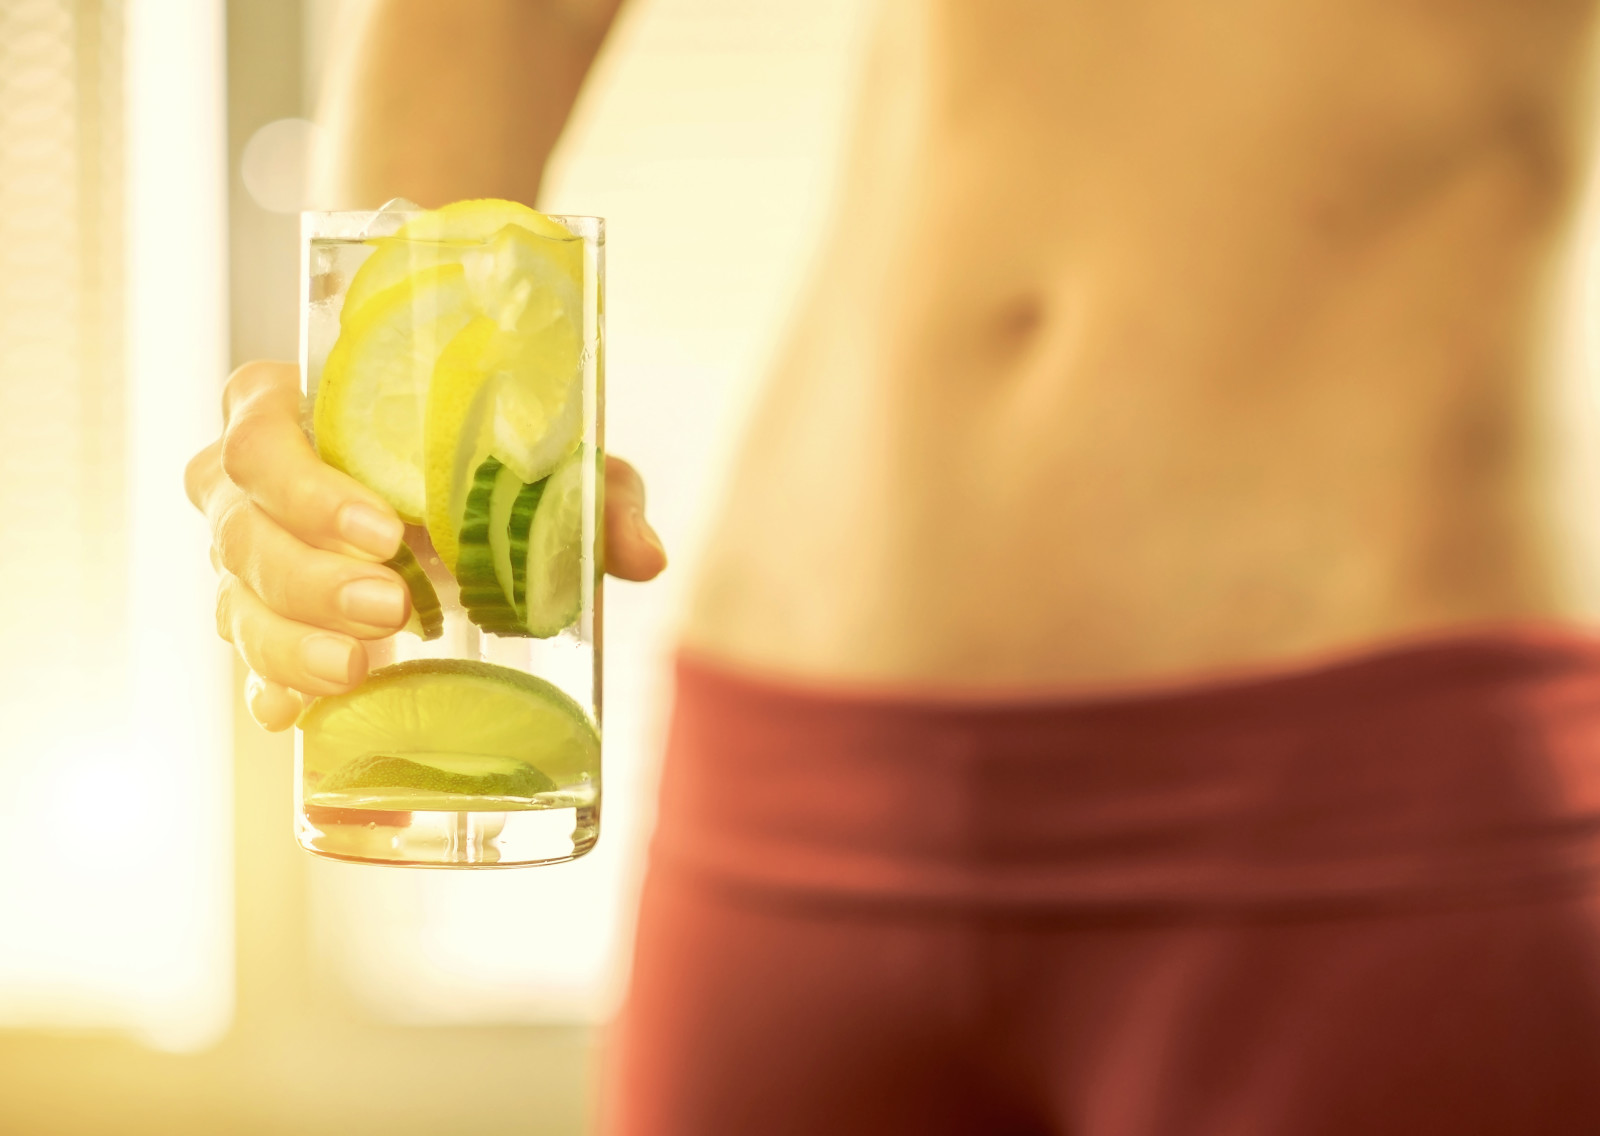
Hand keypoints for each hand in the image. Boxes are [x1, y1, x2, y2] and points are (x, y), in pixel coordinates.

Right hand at [186, 360, 666, 731]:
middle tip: (391, 607)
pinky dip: (273, 689)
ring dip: (290, 641)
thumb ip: (598, 496)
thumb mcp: (548, 467)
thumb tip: (646, 556)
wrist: (451, 516)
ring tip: (357, 669)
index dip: (308, 485)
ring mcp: (244, 557)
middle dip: (311, 576)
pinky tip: (297, 715)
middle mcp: (249, 483)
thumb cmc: (482, 468)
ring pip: (237, 601)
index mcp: (296, 410)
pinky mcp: (258, 622)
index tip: (385, 530)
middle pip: (242, 528)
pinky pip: (247, 661)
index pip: (261, 431)